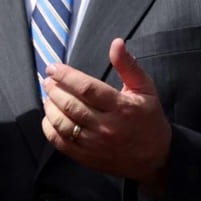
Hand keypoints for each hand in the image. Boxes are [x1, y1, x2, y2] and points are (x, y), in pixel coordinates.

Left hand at [40, 40, 172, 197]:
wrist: (154, 157)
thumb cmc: (148, 118)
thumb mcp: (145, 89)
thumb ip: (128, 66)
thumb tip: (116, 43)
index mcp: (122, 107)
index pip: (87, 88)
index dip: (66, 76)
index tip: (53, 68)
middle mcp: (107, 126)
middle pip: (71, 104)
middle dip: (54, 89)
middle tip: (47, 80)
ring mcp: (94, 143)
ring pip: (62, 122)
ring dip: (49, 106)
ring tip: (47, 95)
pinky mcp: (84, 156)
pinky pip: (59, 141)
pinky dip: (48, 127)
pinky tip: (48, 116)